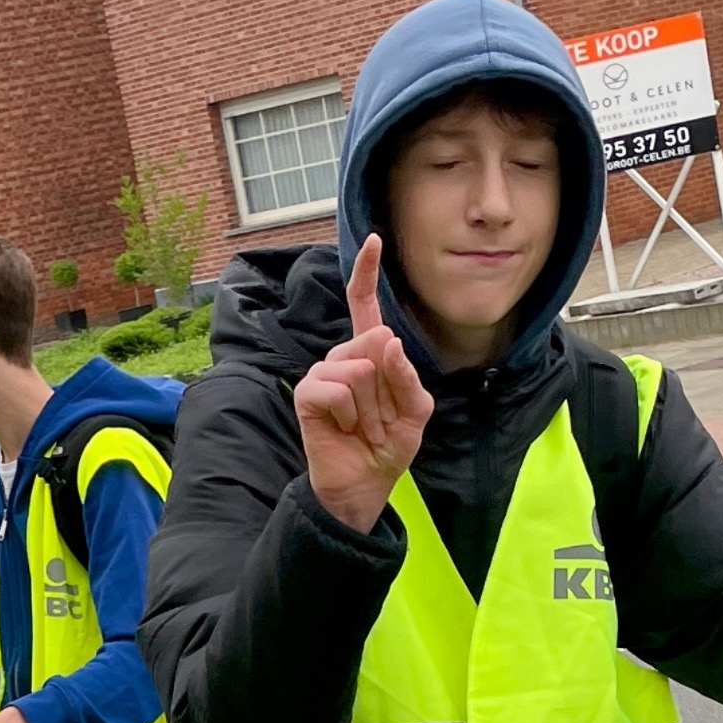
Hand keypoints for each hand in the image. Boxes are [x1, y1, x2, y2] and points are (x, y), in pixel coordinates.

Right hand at [294, 232, 429, 535]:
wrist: (364, 483)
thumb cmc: (388, 445)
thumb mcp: (416, 412)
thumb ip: (407, 377)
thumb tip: (386, 340)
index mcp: (371, 354)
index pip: (365, 307)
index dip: (367, 273)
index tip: (374, 239)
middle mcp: (344, 356)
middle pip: (374, 344)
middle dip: (388, 389)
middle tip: (380, 420)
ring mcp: (323, 373)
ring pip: (358, 369)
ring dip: (370, 408)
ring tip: (363, 428)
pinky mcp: (307, 393)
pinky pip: (335, 388)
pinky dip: (350, 414)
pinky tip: (345, 428)